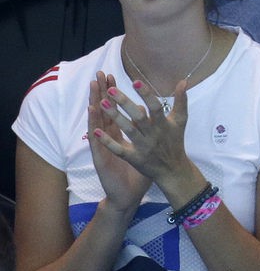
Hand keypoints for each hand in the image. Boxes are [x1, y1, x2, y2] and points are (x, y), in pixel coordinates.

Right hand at [88, 72, 150, 214]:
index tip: (113, 76)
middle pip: (104, 111)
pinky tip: (93, 126)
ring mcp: (105, 148)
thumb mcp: (146, 149)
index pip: (116, 109)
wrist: (127, 196)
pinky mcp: (104, 161)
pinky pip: (100, 147)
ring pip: (98, 124)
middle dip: (102, 94)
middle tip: (100, 75)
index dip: (113, 94)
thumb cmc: (137, 172)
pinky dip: (97, 136)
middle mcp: (110, 138)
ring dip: (95, 108)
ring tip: (93, 92)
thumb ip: (151, 131)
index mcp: (121, 134)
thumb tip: (155, 113)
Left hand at [91, 76, 194, 188]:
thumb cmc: (175, 141)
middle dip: (125, 103)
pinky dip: (108, 142)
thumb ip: (181, 101)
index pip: (156, 107)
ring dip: (115, 117)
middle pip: (139, 118)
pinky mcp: (134, 158)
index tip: (135, 82)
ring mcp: (143, 147)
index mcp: (164, 124)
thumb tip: (183, 81)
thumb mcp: (180, 121)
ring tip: (101, 102)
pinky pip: (119, 150)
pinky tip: (96, 131)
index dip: (146, 95)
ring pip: (127, 130)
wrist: (173, 170)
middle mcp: (153, 135)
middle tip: (110, 90)